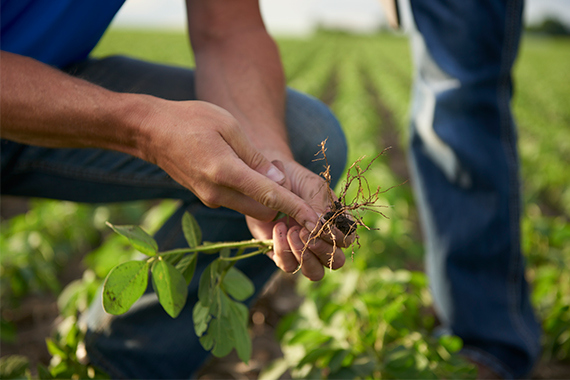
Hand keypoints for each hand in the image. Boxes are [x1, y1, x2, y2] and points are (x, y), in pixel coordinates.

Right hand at [138, 98, 319, 228]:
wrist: (151, 131)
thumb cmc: (191, 120)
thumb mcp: (228, 126)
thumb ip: (254, 157)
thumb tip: (278, 183)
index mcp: (225, 172)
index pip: (270, 196)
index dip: (296, 209)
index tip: (316, 221)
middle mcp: (217, 192)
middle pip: (263, 211)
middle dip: (283, 205)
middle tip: (292, 184)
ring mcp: (210, 198)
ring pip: (250, 210)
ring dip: (267, 201)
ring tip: (273, 177)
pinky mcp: (207, 198)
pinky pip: (237, 203)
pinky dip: (251, 196)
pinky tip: (252, 176)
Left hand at [246, 160, 351, 280]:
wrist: (267, 178)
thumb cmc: (295, 180)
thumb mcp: (311, 187)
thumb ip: (319, 206)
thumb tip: (321, 226)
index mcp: (336, 224)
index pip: (347, 240)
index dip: (337, 236)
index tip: (321, 222)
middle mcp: (323, 241)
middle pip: (336, 262)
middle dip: (322, 250)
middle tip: (305, 231)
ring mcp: (303, 250)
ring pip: (315, 272)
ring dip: (305, 256)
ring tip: (292, 231)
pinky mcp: (283, 254)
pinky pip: (288, 266)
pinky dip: (283, 251)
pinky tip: (277, 228)